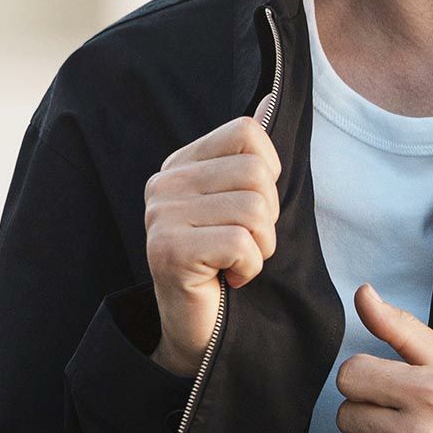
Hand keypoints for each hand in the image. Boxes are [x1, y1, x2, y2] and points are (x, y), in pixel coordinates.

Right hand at [144, 115, 281, 376]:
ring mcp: (160, 215)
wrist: (197, 333)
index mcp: (181, 165)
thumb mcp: (242, 205)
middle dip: (269, 219)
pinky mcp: (167, 250)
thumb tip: (272, 100)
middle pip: (257, 173)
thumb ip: (251, 156)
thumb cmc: (225, 267)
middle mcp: (164, 183)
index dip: (269, 174)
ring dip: (261, 246)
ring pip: (254, 209)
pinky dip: (249, 268)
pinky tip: (228, 279)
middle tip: (245, 246)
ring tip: (236, 263)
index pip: (248, 133)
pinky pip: (241, 243)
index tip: (251, 212)